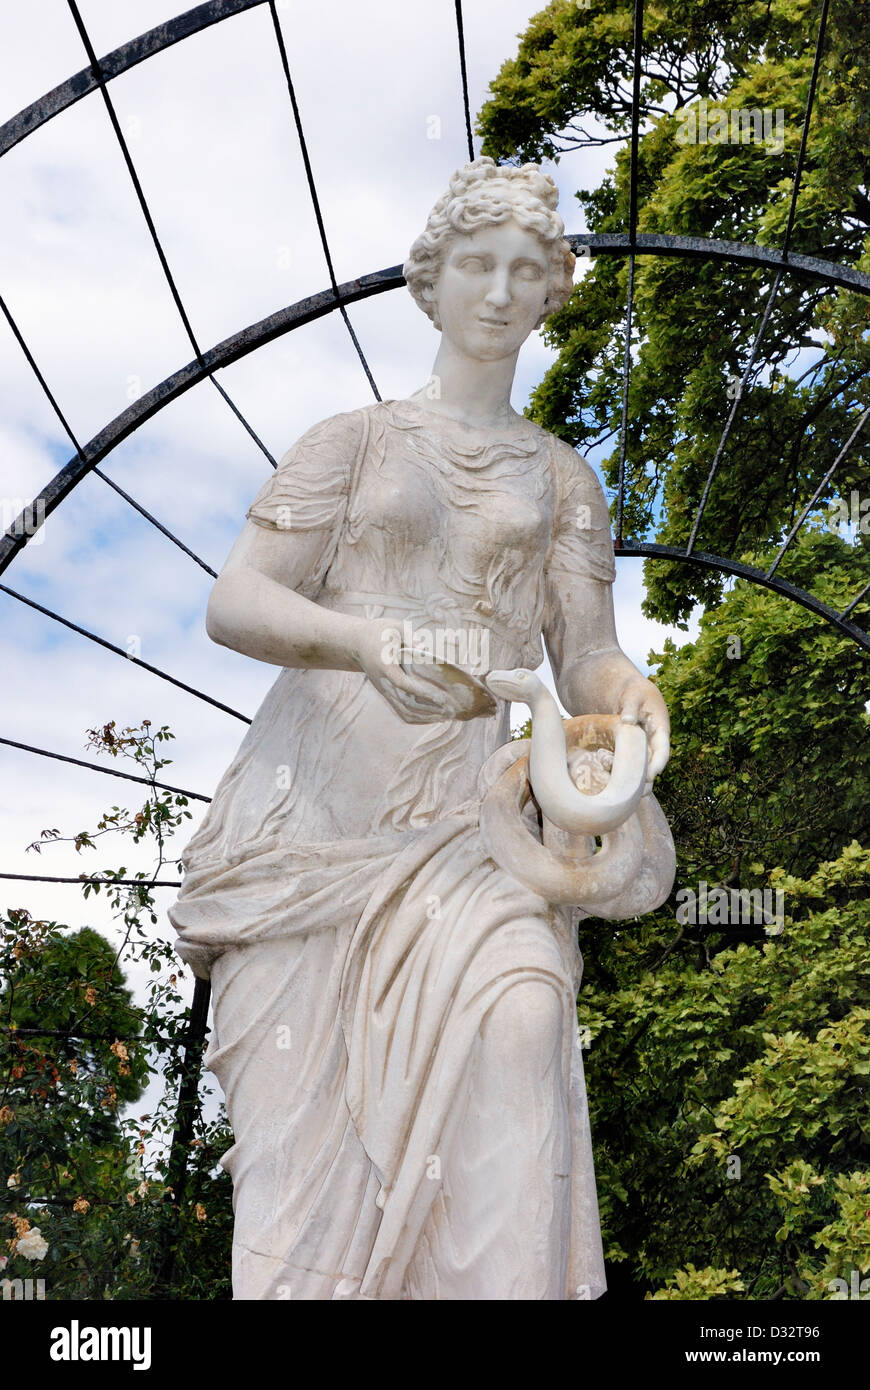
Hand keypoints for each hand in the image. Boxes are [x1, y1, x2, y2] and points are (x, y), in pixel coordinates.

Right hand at [353, 619, 470, 724]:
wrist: (357, 644)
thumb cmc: (379, 632)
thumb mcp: (394, 627)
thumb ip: (409, 635)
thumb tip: (423, 646)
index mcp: (385, 666)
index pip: (404, 684)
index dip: (422, 692)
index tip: (441, 697)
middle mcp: (384, 682)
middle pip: (406, 703)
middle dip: (430, 709)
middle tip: (451, 710)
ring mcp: (385, 690)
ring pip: (404, 711)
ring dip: (425, 717)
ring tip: (446, 717)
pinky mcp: (387, 694)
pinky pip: (401, 711)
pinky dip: (417, 718)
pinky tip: (432, 717)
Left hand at [614, 674, 669, 785]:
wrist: (632, 692)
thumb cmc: (634, 691)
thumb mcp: (633, 694)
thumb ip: (630, 707)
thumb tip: (627, 722)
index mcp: (660, 728)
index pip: (663, 749)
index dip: (658, 763)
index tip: (650, 776)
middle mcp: (656, 740)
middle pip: (654, 763)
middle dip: (648, 779)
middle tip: (638, 794)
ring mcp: (647, 746)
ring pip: (645, 767)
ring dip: (639, 782)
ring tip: (629, 799)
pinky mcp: (636, 748)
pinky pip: (635, 763)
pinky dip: (629, 774)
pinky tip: (618, 787)